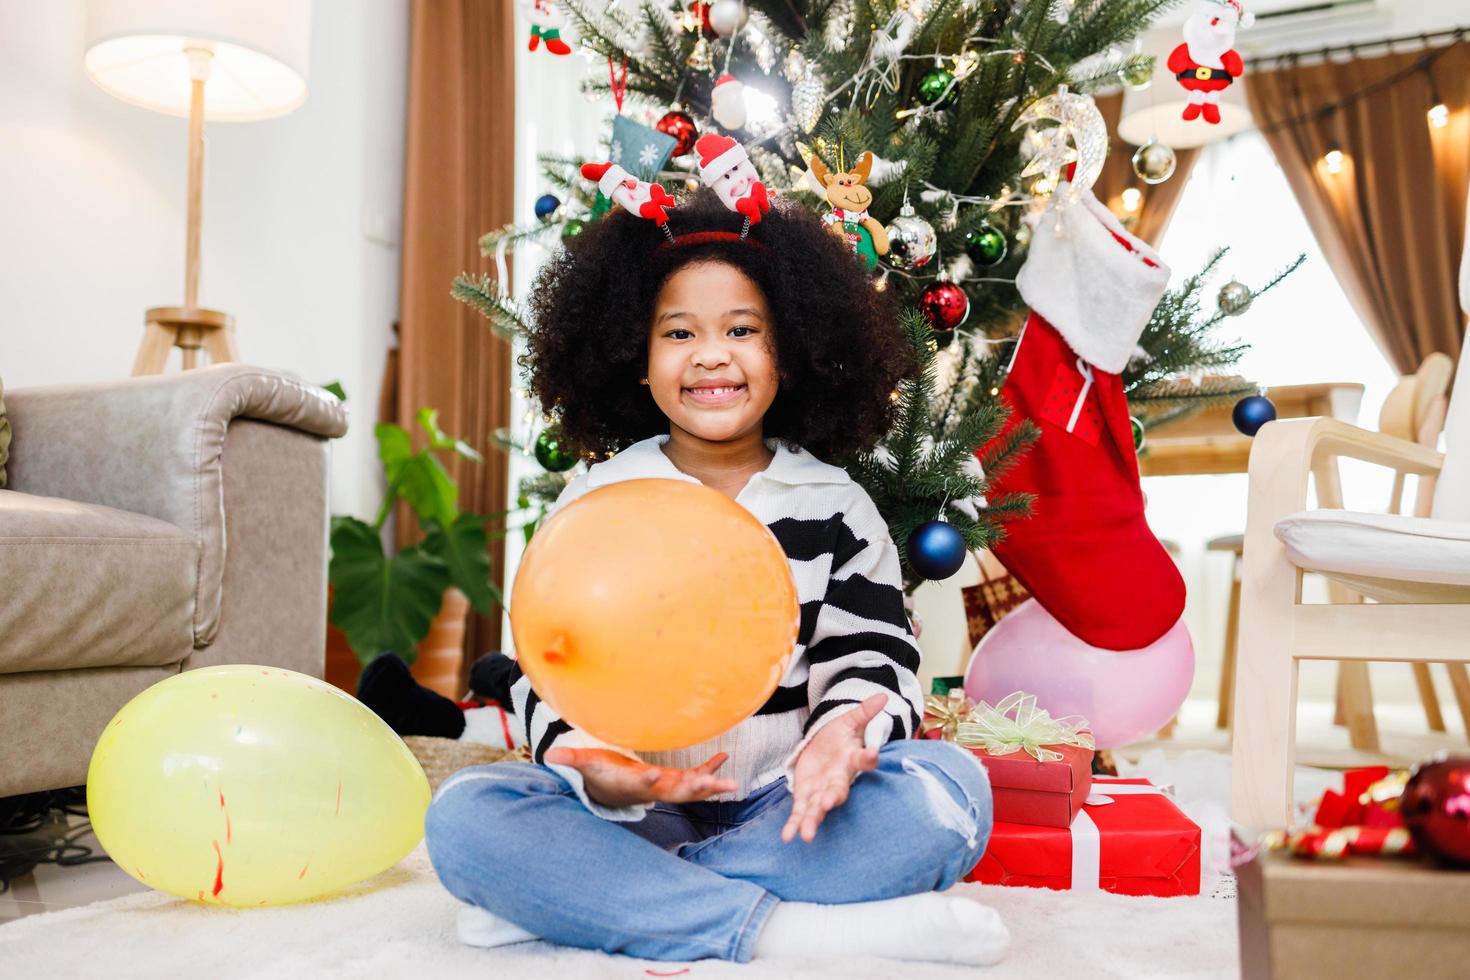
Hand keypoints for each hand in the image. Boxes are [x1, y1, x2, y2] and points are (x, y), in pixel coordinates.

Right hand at [543, 747, 735, 808]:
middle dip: (693, 789)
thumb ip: (571, 760)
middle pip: (673, 792)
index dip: (646, 780)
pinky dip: (709, 768)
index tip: (655, 775)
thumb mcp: (585, 764)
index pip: (639, 784)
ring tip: (732, 784)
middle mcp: (651, 789)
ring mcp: (665, 786)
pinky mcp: (672, 780)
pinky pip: (694, 776)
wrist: (610, 790)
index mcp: (629, 785)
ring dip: (710, 785)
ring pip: (690, 790)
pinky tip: (724, 757)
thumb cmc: (599, 773)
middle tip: (713, 786)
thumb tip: (549, 756)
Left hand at [782, 694, 886, 843]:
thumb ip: (864, 712)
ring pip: (819, 807)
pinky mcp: (806, 796)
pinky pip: (801, 812)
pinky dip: (794, 824)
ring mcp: (822, 790)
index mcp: (851, 759)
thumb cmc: (839, 736)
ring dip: (812, 820)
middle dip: (833, 797)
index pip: (863, 759)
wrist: (823, 747)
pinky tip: (788, 837)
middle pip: (838, 790)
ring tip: (806, 835)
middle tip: (830, 803)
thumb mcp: (848, 721)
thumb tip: (883, 696)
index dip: (868, 758)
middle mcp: (839, 779)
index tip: (871, 755)